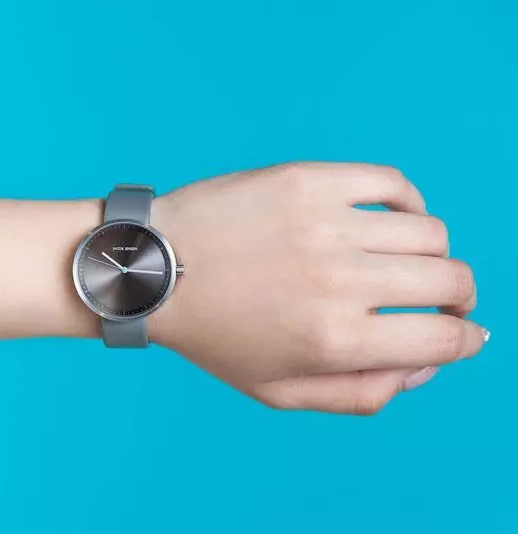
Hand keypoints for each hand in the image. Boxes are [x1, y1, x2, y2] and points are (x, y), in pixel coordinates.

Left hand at [149, 162, 487, 414]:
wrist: (153, 270)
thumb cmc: (215, 334)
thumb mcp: (278, 391)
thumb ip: (359, 393)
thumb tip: (423, 367)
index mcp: (335, 339)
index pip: (444, 340)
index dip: (466, 339)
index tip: (463, 332)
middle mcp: (340, 279)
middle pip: (452, 281)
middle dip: (457, 298)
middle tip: (439, 299)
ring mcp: (326, 222)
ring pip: (430, 232)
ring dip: (431, 254)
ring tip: (404, 261)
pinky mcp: (308, 179)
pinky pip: (392, 182)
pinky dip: (408, 202)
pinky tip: (391, 219)